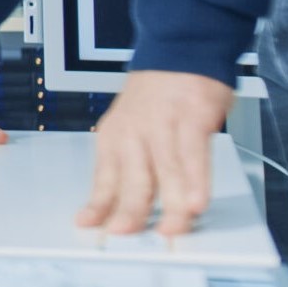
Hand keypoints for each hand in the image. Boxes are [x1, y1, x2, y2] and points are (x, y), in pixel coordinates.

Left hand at [77, 70, 234, 237]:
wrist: (179, 51)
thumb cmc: (157, 95)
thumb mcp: (131, 127)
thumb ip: (132, 165)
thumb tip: (124, 205)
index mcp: (115, 137)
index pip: (104, 178)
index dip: (98, 204)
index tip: (90, 226)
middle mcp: (134, 133)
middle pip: (132, 179)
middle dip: (130, 211)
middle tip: (128, 235)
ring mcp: (162, 124)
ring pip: (164, 171)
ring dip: (169, 204)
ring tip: (171, 229)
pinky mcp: (192, 117)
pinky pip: (193, 153)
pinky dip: (196, 179)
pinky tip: (197, 201)